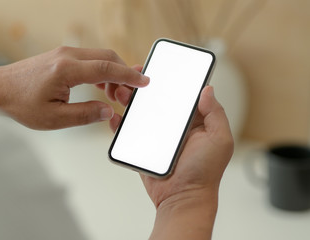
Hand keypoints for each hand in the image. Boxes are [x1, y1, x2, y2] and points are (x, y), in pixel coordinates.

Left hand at [0, 47, 148, 129]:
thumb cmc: (20, 103)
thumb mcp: (54, 118)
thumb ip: (85, 115)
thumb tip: (108, 111)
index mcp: (66, 70)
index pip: (107, 68)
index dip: (129, 76)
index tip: (144, 82)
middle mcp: (67, 56)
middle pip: (108, 58)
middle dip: (124, 75)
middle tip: (129, 97)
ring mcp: (64, 54)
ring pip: (100, 57)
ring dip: (113, 74)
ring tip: (117, 96)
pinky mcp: (61, 57)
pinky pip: (89, 60)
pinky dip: (102, 72)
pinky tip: (103, 88)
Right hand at [108, 85, 232, 238]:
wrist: (182, 198)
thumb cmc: (204, 173)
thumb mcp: (219, 140)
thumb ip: (215, 114)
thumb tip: (207, 89)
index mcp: (194, 121)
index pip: (182, 94)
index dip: (172, 81)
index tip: (161, 68)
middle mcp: (174, 126)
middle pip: (157, 100)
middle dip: (146, 88)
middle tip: (135, 78)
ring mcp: (157, 136)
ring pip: (141, 113)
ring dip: (131, 101)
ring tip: (123, 93)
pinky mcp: (142, 146)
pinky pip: (129, 132)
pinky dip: (120, 124)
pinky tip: (117, 116)